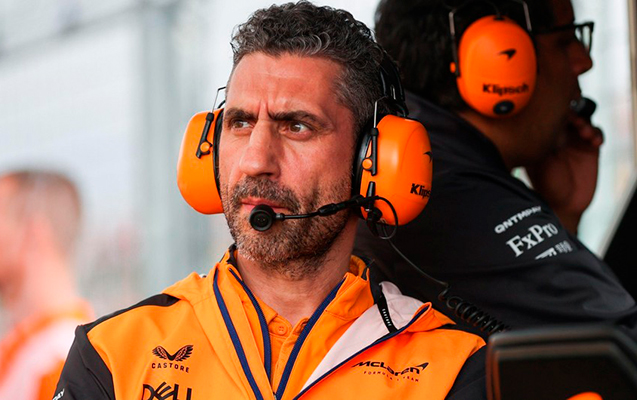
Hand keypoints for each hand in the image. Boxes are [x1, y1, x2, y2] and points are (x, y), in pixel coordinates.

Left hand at [525, 113, 603, 234]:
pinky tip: (595, 143)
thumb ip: (539, 147)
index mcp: (542, 137)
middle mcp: (558, 136)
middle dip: (572, 113)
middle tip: (574, 120)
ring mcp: (574, 141)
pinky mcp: (589, 148)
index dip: (554, 113)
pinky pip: (596, 134)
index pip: (548, 117)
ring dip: (585, 123)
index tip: (557, 115)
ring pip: (583, 121)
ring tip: (585, 133)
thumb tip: (540, 127)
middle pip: (567, 114)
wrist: (562, 204)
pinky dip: (597, 134)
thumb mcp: (538, 165)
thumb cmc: (545, 186)